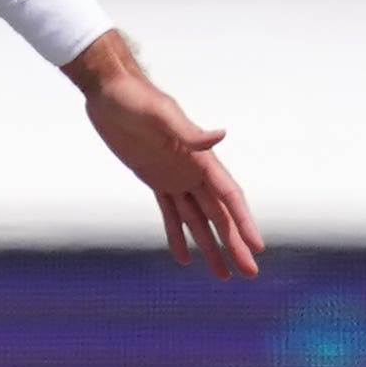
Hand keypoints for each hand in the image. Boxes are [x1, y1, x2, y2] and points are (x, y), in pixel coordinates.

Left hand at [67, 35, 262, 280]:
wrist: (108, 90)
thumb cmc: (134, 97)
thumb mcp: (160, 113)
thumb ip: (189, 131)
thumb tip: (220, 135)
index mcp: (200, 158)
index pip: (229, 196)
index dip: (244, 222)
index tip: (257, 246)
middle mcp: (192, 170)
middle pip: (219, 215)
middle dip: (235, 244)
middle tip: (249, 274)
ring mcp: (174, 176)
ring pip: (198, 220)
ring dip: (211, 246)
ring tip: (224, 276)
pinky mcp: (154, 179)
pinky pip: (171, 213)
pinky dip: (178, 235)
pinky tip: (185, 258)